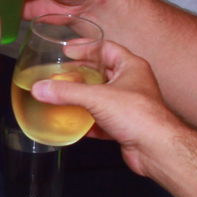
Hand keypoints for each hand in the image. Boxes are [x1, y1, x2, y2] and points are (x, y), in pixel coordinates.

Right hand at [34, 40, 180, 178]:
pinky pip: (102, 121)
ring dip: (83, 99)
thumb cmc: (139, 116)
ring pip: (101, 98)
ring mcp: (130, 106)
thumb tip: (41, 88)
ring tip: (63, 97)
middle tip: (61, 74)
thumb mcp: (97, 98)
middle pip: (102, 74)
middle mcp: (132, 84)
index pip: (106, 48)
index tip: (68, 50)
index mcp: (132, 67)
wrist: (155, 149)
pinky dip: (89, 123)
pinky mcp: (126, 126)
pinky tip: (74, 125)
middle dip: (81, 75)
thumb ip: (66, 92)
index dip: (86, 47)